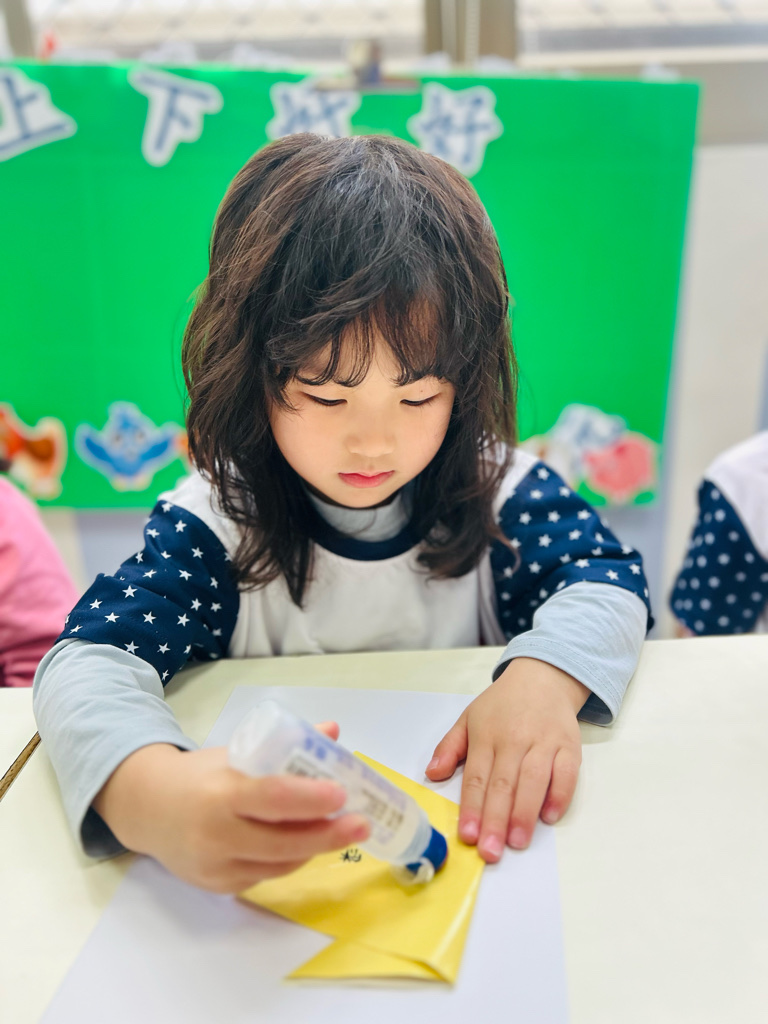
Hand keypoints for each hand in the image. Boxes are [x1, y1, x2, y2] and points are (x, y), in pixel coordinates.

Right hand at [93, 722, 369, 892]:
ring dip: (313, 848)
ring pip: (279, 864)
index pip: (272, 798)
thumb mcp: (236, 751)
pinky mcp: (218, 886)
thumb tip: (332, 731)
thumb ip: (285, 745)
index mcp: (221, 792)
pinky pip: (265, 876)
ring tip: (342, 829)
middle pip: (283, 842)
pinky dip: (290, 861)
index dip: (310, 799)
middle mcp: (216, 834)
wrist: (147, 809)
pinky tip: (307, 844)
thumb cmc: (200, 775)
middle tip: (362, 823)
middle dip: (328, 835)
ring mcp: (216, 866)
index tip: (342, 794)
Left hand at [425, 658, 587, 862]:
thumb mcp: (468, 718)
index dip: (472, 808)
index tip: (468, 836)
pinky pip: (567, 773)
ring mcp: (544, 741)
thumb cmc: (502, 704)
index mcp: (486, 735)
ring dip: (525, 813)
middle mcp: (515, 739)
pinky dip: (559, 795)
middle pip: (504, 784)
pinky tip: (549, 816)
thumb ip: (449, 747)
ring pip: (534, 781)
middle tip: (490, 851)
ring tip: (517, 842)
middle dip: (496, 820)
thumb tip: (432, 774)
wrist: (543, 676)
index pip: (477, 777)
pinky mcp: (569, 745)